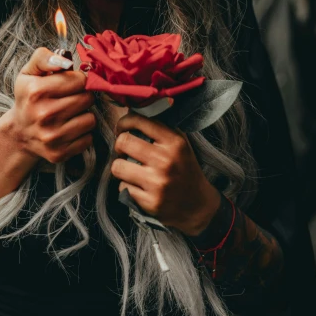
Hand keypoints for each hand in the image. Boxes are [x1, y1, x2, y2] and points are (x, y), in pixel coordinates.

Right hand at [5, 47, 95, 164]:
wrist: (19, 132)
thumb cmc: (28, 97)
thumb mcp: (29, 72)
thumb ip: (44, 57)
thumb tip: (66, 60)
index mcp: (36, 91)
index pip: (80, 80)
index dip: (78, 80)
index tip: (69, 83)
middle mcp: (44, 115)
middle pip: (87, 99)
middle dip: (82, 96)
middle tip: (70, 99)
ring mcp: (51, 137)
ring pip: (90, 119)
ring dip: (84, 115)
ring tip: (69, 114)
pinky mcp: (59, 153)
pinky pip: (88, 138)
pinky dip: (82, 133)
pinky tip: (68, 129)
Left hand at [112, 111, 220, 234]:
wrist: (198, 205)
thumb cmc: (184, 169)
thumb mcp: (180, 143)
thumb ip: (159, 127)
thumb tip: (131, 109)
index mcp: (174, 142)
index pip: (139, 121)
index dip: (124, 122)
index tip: (122, 128)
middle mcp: (166, 161)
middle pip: (123, 142)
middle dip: (120, 145)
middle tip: (125, 150)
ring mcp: (158, 183)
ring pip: (117, 166)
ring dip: (121, 168)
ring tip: (130, 169)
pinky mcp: (150, 202)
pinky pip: (122, 188)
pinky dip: (127, 187)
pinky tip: (139, 187)